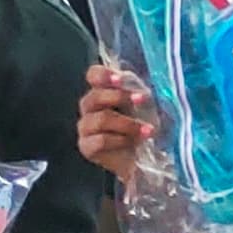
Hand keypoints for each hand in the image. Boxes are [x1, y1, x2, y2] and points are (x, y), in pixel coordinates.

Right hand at [76, 62, 158, 180]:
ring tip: (147, 130)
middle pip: (94, 96)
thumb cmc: (142, 125)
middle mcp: (90, 107)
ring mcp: (85, 128)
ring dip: (127, 123)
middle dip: (119, 97)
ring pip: (100, 119)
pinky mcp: (86, 147)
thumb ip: (136, 89)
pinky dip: (120, 140)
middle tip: (142, 100)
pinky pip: (100, 140)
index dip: (103, 75)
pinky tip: (132, 142)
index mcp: (102, 91)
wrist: (143, 157)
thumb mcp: (144, 103)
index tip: (119, 80)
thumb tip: (135, 83)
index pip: (93, 75)